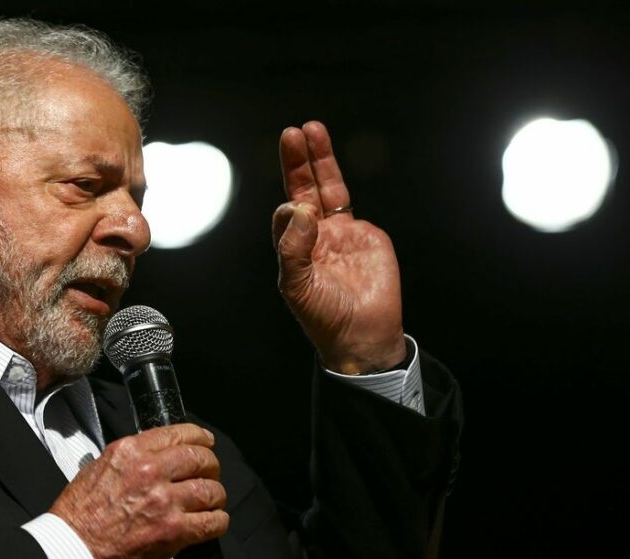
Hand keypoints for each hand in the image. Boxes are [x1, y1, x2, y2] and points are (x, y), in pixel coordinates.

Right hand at [49, 423, 227, 558]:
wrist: (73, 549)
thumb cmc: (79, 514)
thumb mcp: (98, 467)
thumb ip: (130, 458)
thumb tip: (154, 456)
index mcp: (131, 452)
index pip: (178, 433)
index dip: (199, 437)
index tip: (206, 441)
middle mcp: (150, 471)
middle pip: (200, 459)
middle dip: (211, 465)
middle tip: (210, 473)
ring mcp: (165, 502)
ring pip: (211, 490)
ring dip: (215, 495)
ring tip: (212, 500)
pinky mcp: (173, 531)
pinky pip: (212, 522)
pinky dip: (218, 521)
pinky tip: (213, 521)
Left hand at [273, 121, 405, 373]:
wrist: (363, 334)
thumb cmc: (323, 316)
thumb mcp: (297, 286)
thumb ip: (293, 249)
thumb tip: (299, 209)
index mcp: (294, 247)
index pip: (286, 213)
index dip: (291, 205)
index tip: (299, 207)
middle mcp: (314, 235)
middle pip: (304, 188)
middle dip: (298, 161)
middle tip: (293, 132)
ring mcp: (341, 232)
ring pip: (328, 188)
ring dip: (320, 160)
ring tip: (312, 130)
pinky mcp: (366, 236)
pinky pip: (350, 207)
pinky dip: (338, 186)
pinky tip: (327, 176)